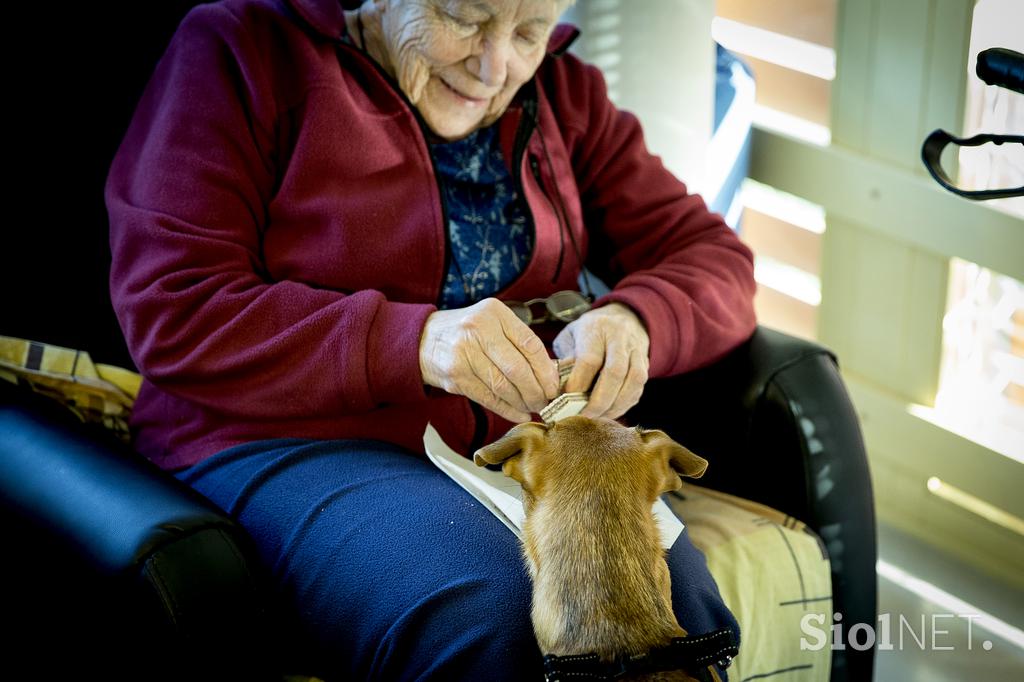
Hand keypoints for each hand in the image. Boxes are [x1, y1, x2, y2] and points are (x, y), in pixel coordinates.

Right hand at [419, 298, 560, 421]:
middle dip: (536, 391)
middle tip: (545, 402)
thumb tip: (549, 374)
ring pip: (503, 386)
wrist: (423, 339)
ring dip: (522, 402)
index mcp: (494, 313)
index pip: (529, 344)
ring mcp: (464, 354)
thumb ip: (518, 342)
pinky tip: (518, 413)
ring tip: (533, 408)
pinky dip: (506, 409)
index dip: (546, 370)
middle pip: (517, 368)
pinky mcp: (455, 376)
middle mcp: (478, 330)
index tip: (554, 386)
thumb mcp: (492, 323)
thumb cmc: (466, 332)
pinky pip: (488, 398)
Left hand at [552, 302, 649, 419]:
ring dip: (616, 405)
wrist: (624, 316)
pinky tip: (611, 411)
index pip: (590, 360)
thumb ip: (565, 360)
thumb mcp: (572, 336)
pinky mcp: (646, 364)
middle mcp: (620, 338)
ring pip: (633, 381)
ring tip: (599, 416)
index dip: (579, 383)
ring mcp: (636, 350)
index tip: (565, 400)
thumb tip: (557, 390)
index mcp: (596, 329)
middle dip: (599, 400)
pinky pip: (639, 388)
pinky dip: (625, 404)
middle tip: (585, 415)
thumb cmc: (590, 331)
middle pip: (615, 372)